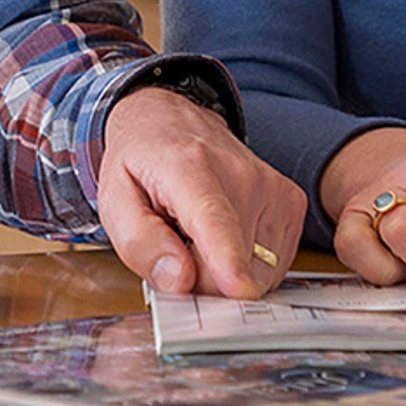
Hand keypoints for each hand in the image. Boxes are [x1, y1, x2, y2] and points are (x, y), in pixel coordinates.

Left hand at [98, 87, 306, 297]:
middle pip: (235, 263)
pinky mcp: (290, 202)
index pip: (214, 218)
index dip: (227, 258)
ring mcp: (272, 187)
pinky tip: (226, 236)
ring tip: (199, 235)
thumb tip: (180, 280)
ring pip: (258, 271)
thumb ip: (140, 243)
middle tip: (178, 247)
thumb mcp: (115, 201)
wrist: (171, 118)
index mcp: (189, 167)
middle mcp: (240, 173)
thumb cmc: (142, 161)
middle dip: (203, 279)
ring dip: (225, 271)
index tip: (239, 287)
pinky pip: (273, 265)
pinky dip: (248, 263)